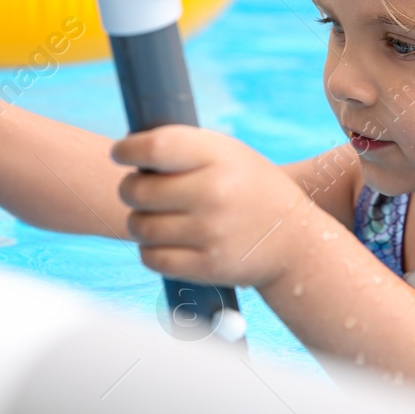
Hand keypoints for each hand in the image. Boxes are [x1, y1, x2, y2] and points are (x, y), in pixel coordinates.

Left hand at [112, 125, 311, 288]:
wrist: (295, 242)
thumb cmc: (251, 190)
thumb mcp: (230, 155)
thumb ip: (185, 148)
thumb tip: (128, 148)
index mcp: (219, 158)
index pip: (155, 147)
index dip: (127, 149)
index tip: (120, 153)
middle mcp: (214, 194)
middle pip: (138, 190)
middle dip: (130, 189)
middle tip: (138, 189)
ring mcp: (210, 232)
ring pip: (140, 226)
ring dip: (138, 222)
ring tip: (153, 216)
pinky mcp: (206, 266)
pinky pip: (151, 257)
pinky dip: (150, 250)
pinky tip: (164, 241)